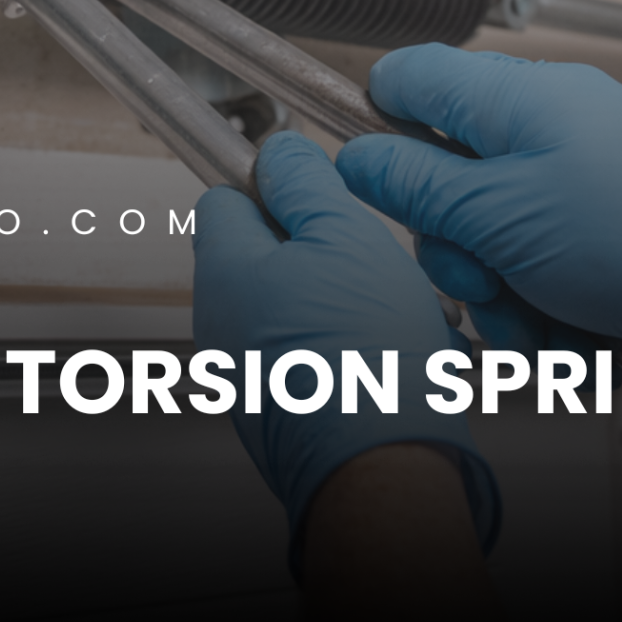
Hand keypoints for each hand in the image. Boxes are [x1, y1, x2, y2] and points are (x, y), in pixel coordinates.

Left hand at [193, 131, 500, 560]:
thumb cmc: (366, 358)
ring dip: (349, 302)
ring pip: (300, 309)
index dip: (277, 188)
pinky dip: (352, 352)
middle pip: (267, 257)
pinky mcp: (279, 415)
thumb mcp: (345, 236)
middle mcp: (221, 325)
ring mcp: (246, 375)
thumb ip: (307, 185)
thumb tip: (279, 153)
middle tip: (373, 260)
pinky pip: (314, 360)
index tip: (318, 194)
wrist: (384, 468)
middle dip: (324, 250)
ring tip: (400, 316)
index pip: (225, 198)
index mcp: (225, 272)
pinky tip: (399, 359)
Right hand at [335, 44, 621, 433]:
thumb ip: (415, 184)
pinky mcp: (615, 224)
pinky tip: (571, 332)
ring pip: (496, 228)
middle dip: (452, 242)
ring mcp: (588, 173)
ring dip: (499, 287)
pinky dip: (546, 301)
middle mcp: (556, 124)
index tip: (369, 180)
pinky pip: (546, 257)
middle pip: (449, 171)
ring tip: (536, 320)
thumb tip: (359, 156)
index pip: (414, 77)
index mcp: (522, 98)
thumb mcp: (498, 217)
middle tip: (478, 281)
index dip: (376, 122)